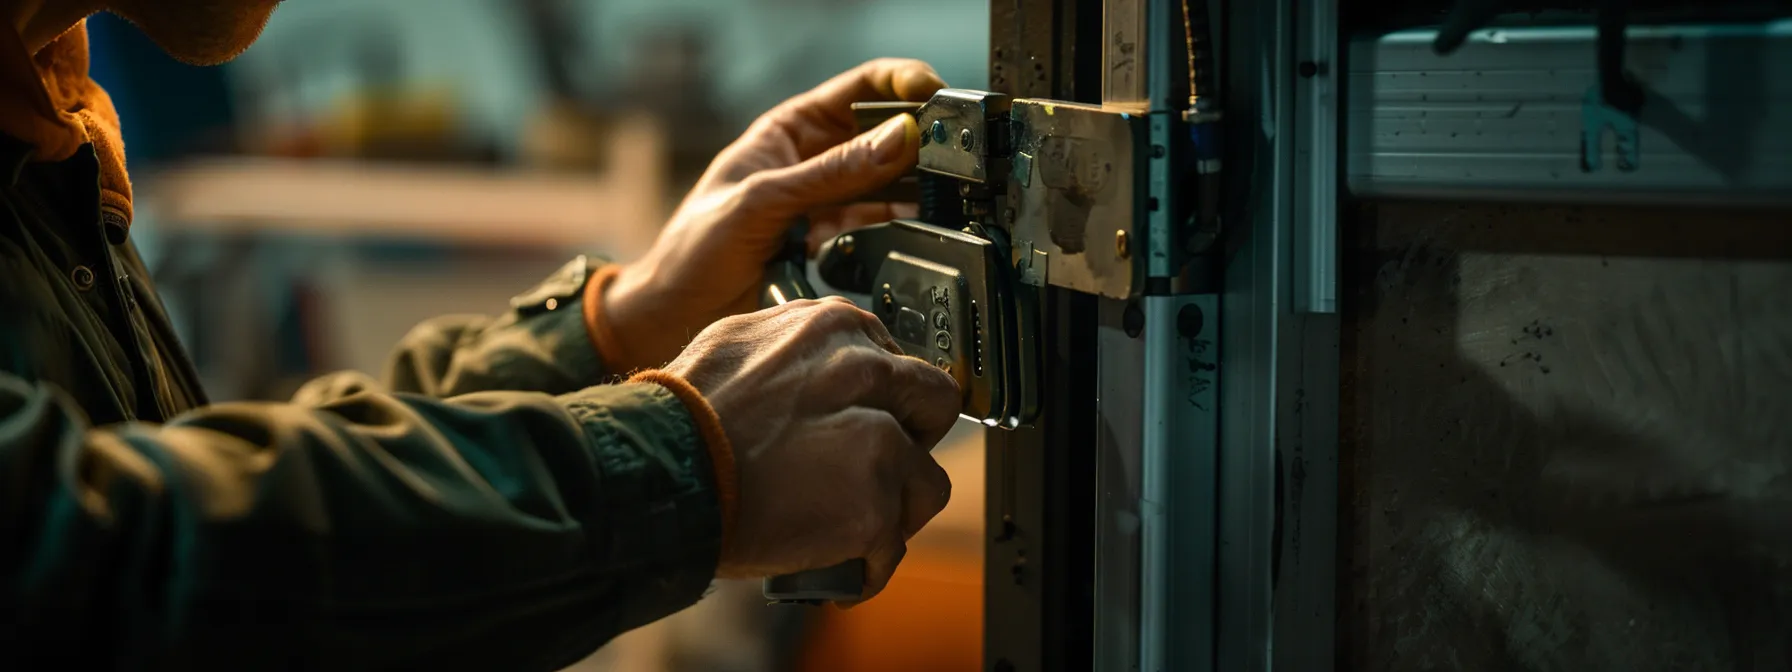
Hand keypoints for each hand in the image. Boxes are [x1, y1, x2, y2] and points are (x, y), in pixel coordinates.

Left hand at [602, 59, 945, 371]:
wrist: (672, 318)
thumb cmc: (692, 250)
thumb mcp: (761, 202)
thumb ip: (831, 174)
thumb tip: (897, 139)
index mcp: (790, 131)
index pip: (860, 88)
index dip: (902, 83)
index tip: (937, 94)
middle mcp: (815, 162)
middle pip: (885, 134)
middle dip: (922, 137)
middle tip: (956, 150)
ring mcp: (828, 204)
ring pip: (890, 183)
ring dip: (919, 185)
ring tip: (947, 191)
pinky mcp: (836, 244)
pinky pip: (882, 227)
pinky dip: (906, 227)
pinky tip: (923, 227)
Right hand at [662, 297, 958, 599]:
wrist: (656, 475)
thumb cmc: (682, 419)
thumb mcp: (740, 345)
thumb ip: (797, 352)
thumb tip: (820, 366)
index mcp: (835, 326)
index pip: (899, 362)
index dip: (886, 401)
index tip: (868, 424)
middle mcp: (867, 374)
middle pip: (932, 407)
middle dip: (906, 442)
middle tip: (865, 471)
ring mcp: (878, 442)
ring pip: (925, 482)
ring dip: (890, 507)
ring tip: (843, 522)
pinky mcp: (874, 504)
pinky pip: (895, 544)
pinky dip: (867, 561)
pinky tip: (835, 561)